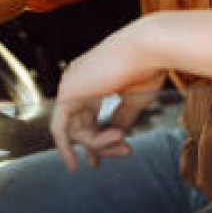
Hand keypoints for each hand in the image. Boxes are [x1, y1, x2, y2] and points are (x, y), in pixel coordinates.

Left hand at [49, 19, 166, 171]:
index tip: (119, 149)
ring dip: (99, 144)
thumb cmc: (147, 68)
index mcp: (92, 77)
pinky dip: (66, 147)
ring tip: (123, 139)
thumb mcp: (133, 99)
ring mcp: (70, 84)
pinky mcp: (66, 93)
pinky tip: (74, 164)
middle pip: (81, 125)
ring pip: (75, 130)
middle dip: (102, 145)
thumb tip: (115, 137)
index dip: (98, 137)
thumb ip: (120, 117)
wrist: (149, 48)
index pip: (87, 115)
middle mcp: (78, 80)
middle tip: (127, 151)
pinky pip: (62, 129)